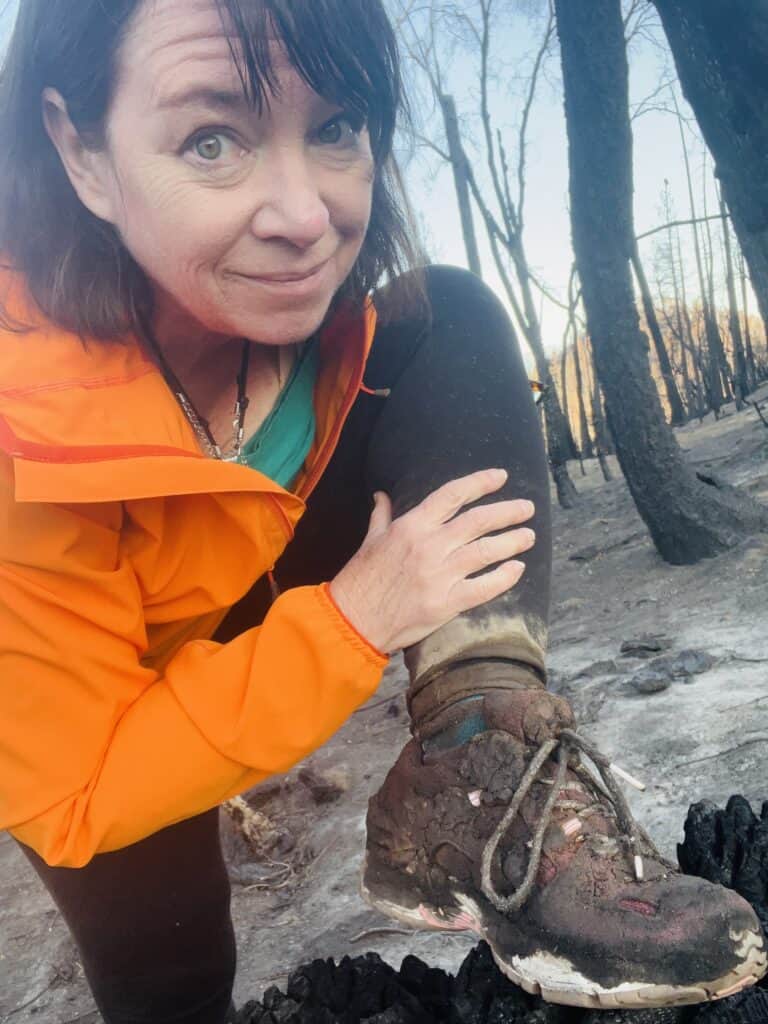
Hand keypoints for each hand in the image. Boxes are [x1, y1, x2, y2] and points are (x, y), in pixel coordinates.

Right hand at [329, 468, 535, 653]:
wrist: (352, 621)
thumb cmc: (359, 580)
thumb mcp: (369, 541)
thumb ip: (382, 516)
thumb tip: (382, 495)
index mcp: (411, 526)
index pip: (452, 495)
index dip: (480, 482)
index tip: (501, 476)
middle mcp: (428, 546)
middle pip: (478, 521)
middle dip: (507, 512)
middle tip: (527, 509)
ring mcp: (439, 576)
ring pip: (486, 551)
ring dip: (512, 542)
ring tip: (528, 536)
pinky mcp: (445, 604)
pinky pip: (483, 588)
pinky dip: (504, 577)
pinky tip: (517, 569)